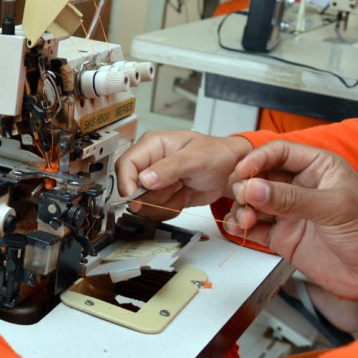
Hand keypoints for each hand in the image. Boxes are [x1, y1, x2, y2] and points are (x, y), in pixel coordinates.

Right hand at [115, 131, 252, 220]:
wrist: (232, 172)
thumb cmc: (217, 155)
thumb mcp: (195, 158)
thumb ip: (169, 168)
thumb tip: (145, 179)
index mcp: (152, 146)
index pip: (125, 165)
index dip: (127, 184)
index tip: (136, 199)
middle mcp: (150, 163)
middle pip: (132, 189)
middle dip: (154, 196)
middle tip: (176, 187)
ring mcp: (155, 182)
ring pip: (143, 204)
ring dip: (165, 203)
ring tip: (183, 189)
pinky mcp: (162, 196)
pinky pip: (155, 211)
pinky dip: (171, 210)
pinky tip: (184, 196)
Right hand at [226, 141, 357, 317]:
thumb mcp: (335, 208)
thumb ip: (292, 198)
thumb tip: (255, 188)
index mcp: (318, 168)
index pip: (280, 152)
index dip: (258, 159)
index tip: (243, 172)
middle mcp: (300, 186)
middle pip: (260, 175)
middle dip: (245, 184)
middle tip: (242, 196)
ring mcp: (289, 211)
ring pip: (252, 200)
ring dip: (242, 207)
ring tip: (246, 218)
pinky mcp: (281, 235)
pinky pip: (253, 226)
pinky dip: (241, 226)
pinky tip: (241, 228)